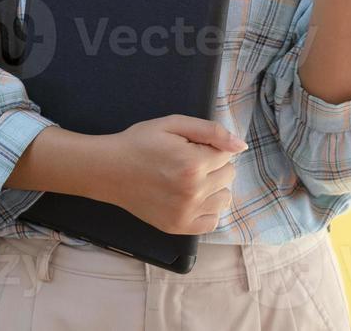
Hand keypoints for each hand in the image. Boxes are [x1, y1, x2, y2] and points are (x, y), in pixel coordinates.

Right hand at [96, 115, 244, 234]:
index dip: (209, 147)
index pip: (228, 155)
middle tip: (186, 161)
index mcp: (194, 164)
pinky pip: (212, 221)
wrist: (109, 170)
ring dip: (213, 187)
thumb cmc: (140, 142)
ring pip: (224, 198)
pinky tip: (189, 198)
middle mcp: (194, 192)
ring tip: (189, 180)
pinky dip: (206, 209)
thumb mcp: (173, 124)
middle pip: (228, 175)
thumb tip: (241, 146)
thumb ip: (211, 131)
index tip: (189, 147)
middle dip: (213, 165)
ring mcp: (187, 213)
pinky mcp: (179, 227)